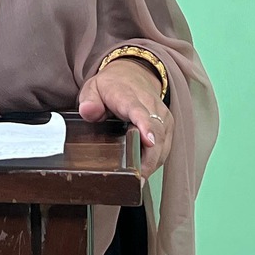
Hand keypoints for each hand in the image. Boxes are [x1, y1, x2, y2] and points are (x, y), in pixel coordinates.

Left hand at [76, 58, 171, 173]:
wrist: (132, 73)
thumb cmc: (111, 86)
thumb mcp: (92, 88)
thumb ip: (89, 101)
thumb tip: (88, 111)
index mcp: (129, 97)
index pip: (140, 112)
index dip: (145, 127)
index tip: (148, 141)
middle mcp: (151, 105)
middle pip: (156, 133)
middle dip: (149, 158)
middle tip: (137, 180)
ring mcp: (162, 116)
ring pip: (163, 143)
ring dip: (153, 163)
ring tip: (138, 180)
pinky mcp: (167, 124)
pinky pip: (165, 145)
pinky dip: (156, 159)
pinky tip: (144, 170)